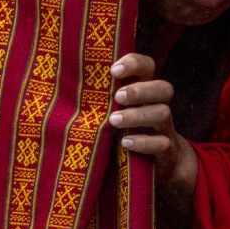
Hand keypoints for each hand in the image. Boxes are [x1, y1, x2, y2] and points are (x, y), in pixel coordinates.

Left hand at [108, 54, 198, 212]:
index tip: (113, 70)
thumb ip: (102, 98)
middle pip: (164, 88)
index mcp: (144, 91)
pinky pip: (162, 143)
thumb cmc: (125, 132)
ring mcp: (164, 128)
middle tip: (117, 96)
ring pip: (163, 113)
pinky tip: (125, 143)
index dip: (134, 64)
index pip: (147, 67)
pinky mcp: (165, 151)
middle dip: (140, 90)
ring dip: (137, 115)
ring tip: (114, 121)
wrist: (158, 164)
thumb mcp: (115, 112)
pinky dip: (143, 142)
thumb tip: (64, 84)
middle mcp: (158, 106)